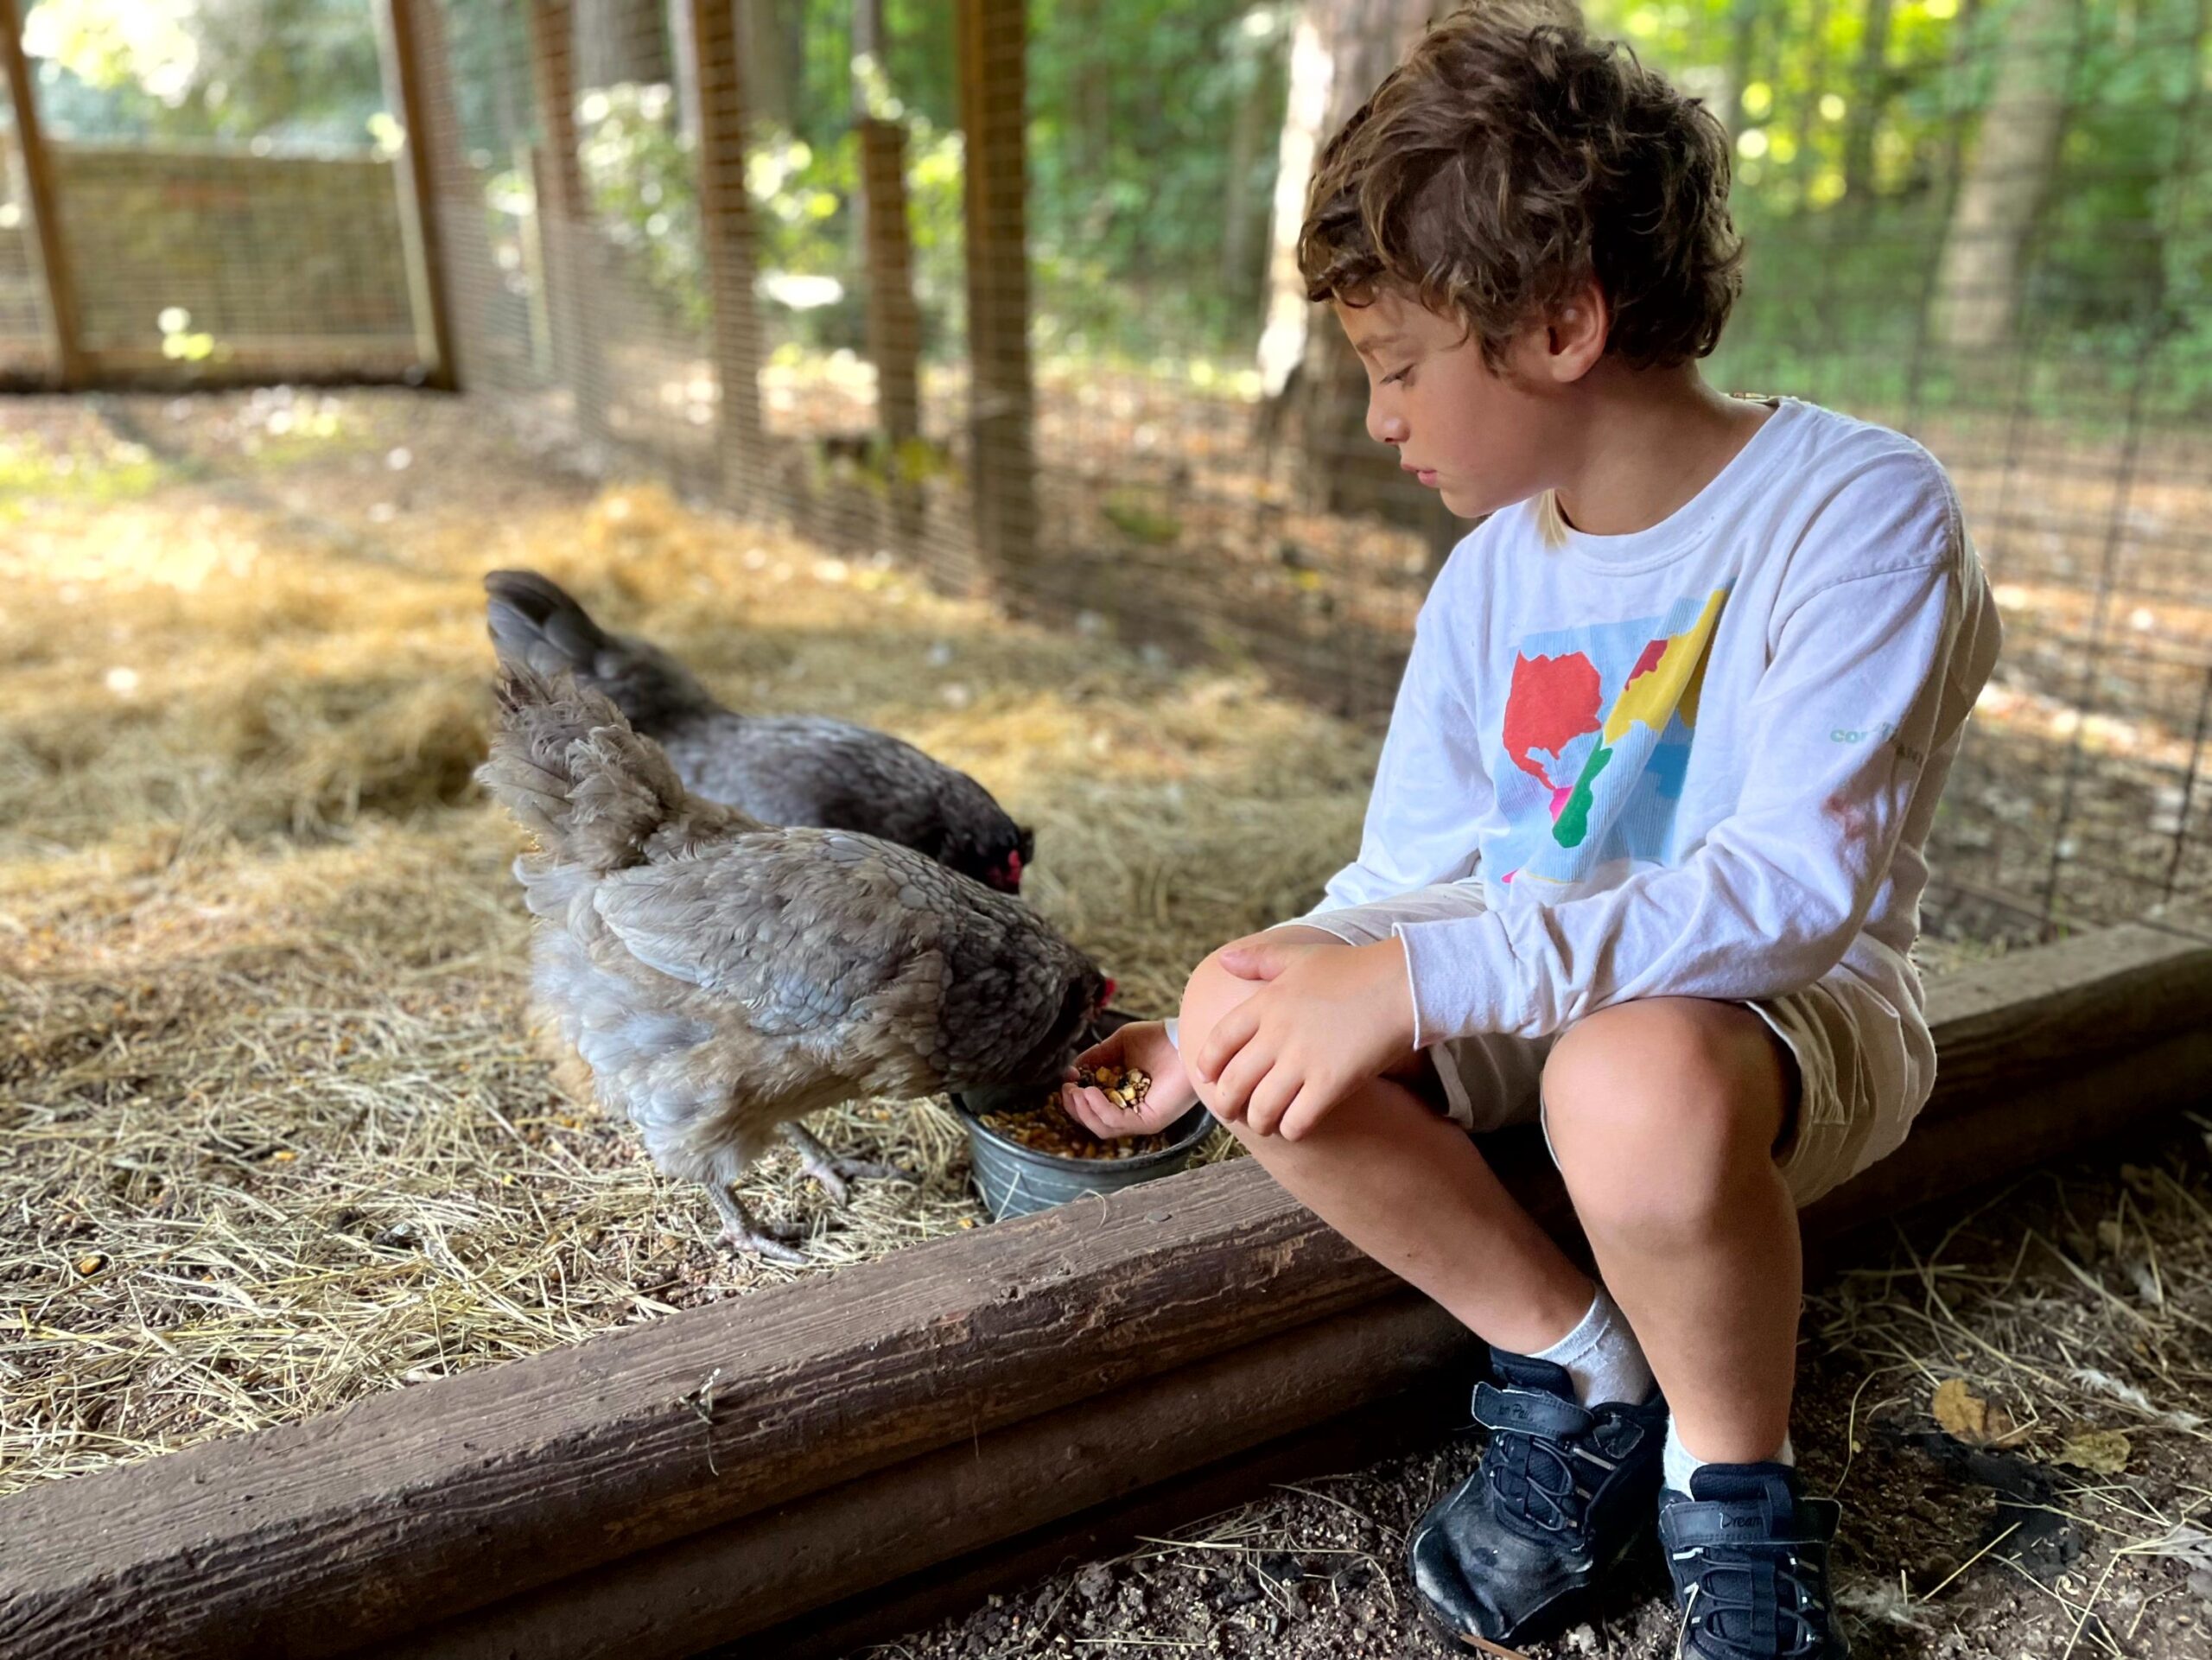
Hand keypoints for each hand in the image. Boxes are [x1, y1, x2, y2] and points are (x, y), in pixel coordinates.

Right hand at [1059, 1020, 1194, 1138]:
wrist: (1183, 1039)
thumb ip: (1096, 1057)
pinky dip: (1100, 1109)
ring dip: (1084, 1111)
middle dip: (1075, 1108)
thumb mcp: (1119, 1044)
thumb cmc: (1156, 1040)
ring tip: (1077, 1091)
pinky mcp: (1150, 1120)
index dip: (1075, 1097)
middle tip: (1066, 1091)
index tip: (1066, 1081)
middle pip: (1094, 1122)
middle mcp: (1130, 1110)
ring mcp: (1140, 1117)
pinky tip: (1091, 1093)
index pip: (1092, 1107)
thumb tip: (1071, 1071)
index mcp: (1121, 1095)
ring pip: (1103, 1127)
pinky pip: (1118, 1122)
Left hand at [1189, 936, 1415, 1140]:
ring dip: (1259, 1122)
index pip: (1219, 1041)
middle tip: (1232, 1112)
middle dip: (1226, 1104)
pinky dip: (1291, 1130)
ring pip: (1262, 1108)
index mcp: (1265, 1002)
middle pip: (1234, 1082)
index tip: (1207, 1078)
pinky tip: (1296, 1128)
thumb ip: (1258, 959)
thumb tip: (1222, 959)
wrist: (1403, 984)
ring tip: (1265, 1123)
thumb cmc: (1354, 968)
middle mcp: (1277, 1034)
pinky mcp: (1331, 1083)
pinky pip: (1297, 1121)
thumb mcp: (1300, 956)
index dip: (1208, 1065)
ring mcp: (1303, 1061)